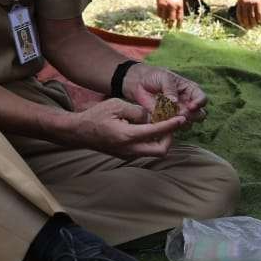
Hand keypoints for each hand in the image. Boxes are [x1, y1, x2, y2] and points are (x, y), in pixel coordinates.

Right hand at [69, 97, 184, 157]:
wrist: (78, 132)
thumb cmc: (96, 116)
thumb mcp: (117, 105)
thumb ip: (137, 111)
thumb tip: (152, 116)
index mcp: (128, 136)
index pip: (156, 132)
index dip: (171, 125)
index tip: (181, 119)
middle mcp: (130, 149)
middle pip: (161, 151)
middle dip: (169, 137)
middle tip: (170, 124)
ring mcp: (128, 155)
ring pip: (153, 152)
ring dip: (161, 140)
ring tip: (159, 125)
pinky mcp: (126, 155)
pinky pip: (145, 151)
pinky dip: (151, 142)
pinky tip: (149, 129)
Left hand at [123, 63, 207, 123]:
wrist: (138, 83)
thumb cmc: (154, 76)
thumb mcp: (164, 78)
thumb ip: (170, 89)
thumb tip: (174, 102)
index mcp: (190, 90)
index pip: (202, 99)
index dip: (199, 104)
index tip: (191, 106)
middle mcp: (187, 103)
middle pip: (199, 115)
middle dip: (192, 116)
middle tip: (181, 113)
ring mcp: (178, 113)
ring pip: (188, 124)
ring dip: (180, 122)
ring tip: (169, 116)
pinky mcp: (167, 120)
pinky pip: (172, 127)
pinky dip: (168, 125)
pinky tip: (161, 119)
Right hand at [156, 0, 184, 26]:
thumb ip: (179, 8)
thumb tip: (178, 18)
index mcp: (179, 5)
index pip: (179, 17)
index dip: (179, 24)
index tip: (178, 28)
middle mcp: (173, 5)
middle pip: (172, 19)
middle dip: (171, 25)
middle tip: (170, 28)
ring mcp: (166, 5)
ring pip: (165, 17)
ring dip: (165, 21)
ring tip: (165, 23)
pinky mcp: (159, 4)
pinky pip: (159, 13)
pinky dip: (160, 16)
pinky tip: (161, 17)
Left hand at [235, 0, 260, 28]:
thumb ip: (241, 2)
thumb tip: (241, 11)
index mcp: (240, 2)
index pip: (239, 14)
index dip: (241, 21)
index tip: (243, 25)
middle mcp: (245, 3)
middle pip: (245, 17)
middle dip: (247, 24)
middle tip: (249, 28)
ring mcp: (251, 3)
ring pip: (252, 16)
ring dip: (253, 23)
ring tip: (255, 25)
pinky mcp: (258, 2)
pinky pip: (258, 13)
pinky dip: (259, 18)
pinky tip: (260, 21)